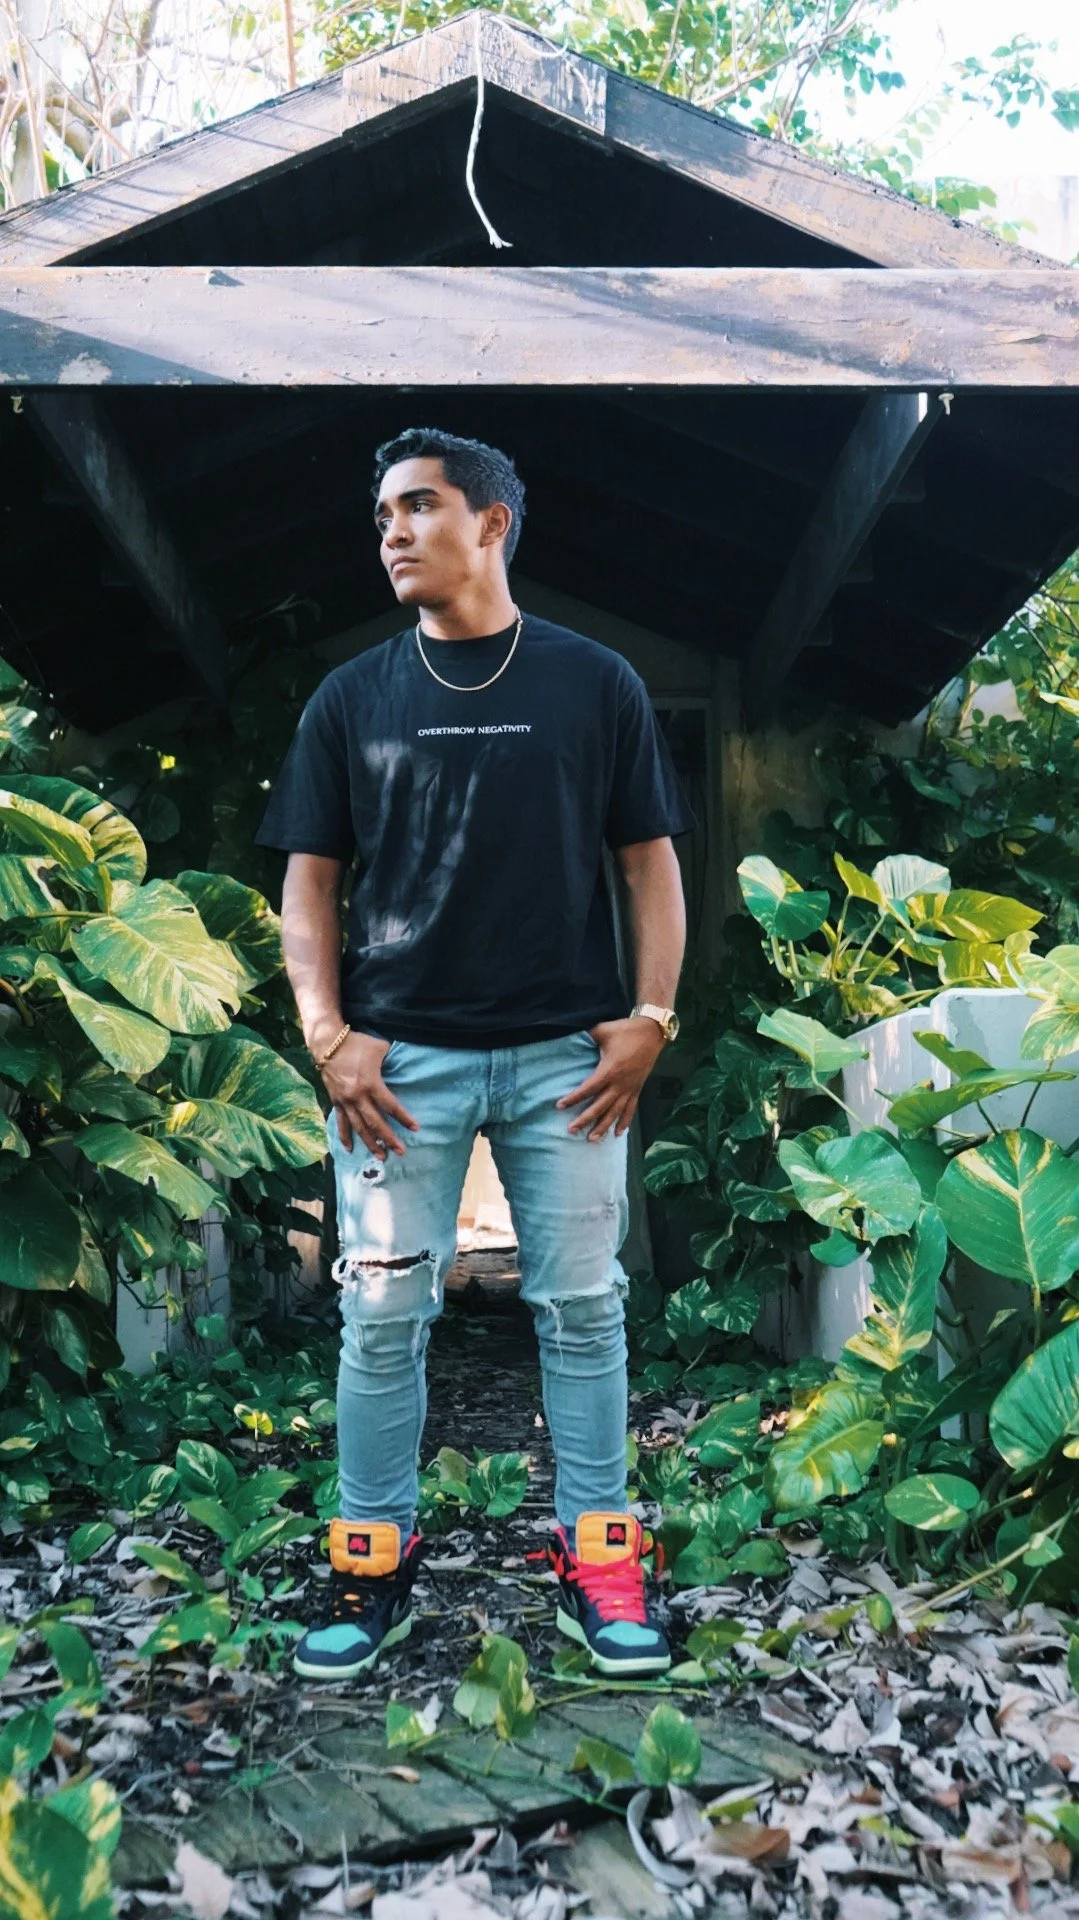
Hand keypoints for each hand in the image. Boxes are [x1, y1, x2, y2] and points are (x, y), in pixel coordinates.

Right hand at [320, 1032, 419, 1157]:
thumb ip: (390, 1059)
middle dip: (388, 1139)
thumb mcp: (379, 1047)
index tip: (415, 1128)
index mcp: (371, 1084)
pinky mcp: (335, 1101)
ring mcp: (345, 1101)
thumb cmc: (357, 1044)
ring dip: (370, 1143)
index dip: (404, 1118)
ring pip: (359, 1127)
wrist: (327, 1043)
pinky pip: (341, 1122)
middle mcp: (357, 1097)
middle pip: (375, 1123)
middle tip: (400, 1152)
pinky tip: (349, 1149)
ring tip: (381, 1156)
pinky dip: (344, 1136)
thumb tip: (400, 1064)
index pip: (391, 1106)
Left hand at [555, 1017, 664, 1141]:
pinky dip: (624, 1122)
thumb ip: (586, 1037)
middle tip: (571, 1130)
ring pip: (615, 1112)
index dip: (574, 1098)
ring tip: (592, 1139)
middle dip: (585, 1119)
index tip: (559, 1105)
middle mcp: (619, 1083)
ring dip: (603, 1127)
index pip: (588, 1088)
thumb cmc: (626, 1030)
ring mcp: (630, 1088)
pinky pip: (630, 1109)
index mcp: (609, 1070)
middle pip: (600, 1106)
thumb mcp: (602, 1031)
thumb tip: (571, 1038)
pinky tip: (618, 1133)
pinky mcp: (637, 1089)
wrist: (652, 1032)